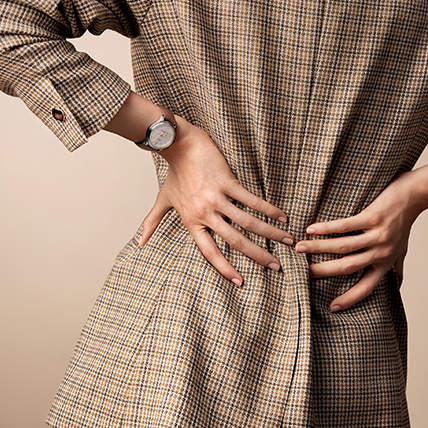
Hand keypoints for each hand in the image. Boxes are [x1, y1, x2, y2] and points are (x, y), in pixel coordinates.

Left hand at [139, 116, 292, 285]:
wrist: (178, 145)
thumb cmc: (173, 173)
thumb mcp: (163, 201)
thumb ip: (151, 223)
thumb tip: (139, 243)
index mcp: (192, 222)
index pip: (210, 252)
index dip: (225, 268)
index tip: (240, 282)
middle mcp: (205, 213)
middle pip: (235, 241)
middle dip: (258, 256)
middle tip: (276, 267)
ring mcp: (217, 198)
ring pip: (247, 222)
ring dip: (270, 233)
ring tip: (288, 242)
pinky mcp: (227, 182)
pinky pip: (251, 200)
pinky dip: (268, 209)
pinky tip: (282, 217)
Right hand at [295, 171, 421, 310]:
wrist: (415, 195)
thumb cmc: (405, 222)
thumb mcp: (403, 250)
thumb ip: (397, 268)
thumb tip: (398, 286)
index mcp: (385, 263)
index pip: (367, 287)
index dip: (350, 298)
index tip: (332, 307)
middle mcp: (381, 252)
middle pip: (348, 267)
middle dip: (323, 272)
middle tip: (303, 274)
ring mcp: (377, 235)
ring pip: (343, 247)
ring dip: (319, 248)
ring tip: (299, 248)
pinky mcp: (372, 217)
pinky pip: (345, 226)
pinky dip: (326, 228)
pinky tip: (311, 229)